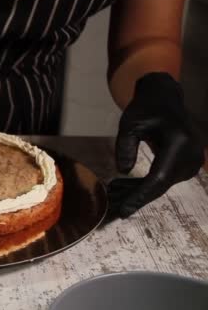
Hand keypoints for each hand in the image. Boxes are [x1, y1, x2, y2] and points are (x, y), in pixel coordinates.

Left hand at [108, 72, 204, 217]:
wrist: (166, 99)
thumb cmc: (146, 109)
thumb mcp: (129, 124)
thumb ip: (125, 147)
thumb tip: (123, 171)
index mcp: (179, 141)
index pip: (159, 177)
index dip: (141, 196)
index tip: (124, 211)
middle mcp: (192, 153)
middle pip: (162, 184)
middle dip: (138, 197)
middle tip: (114, 207)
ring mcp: (194, 159)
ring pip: (164, 184)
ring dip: (140, 191)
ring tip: (116, 194)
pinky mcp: (190, 163)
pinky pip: (167, 179)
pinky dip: (148, 184)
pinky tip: (127, 187)